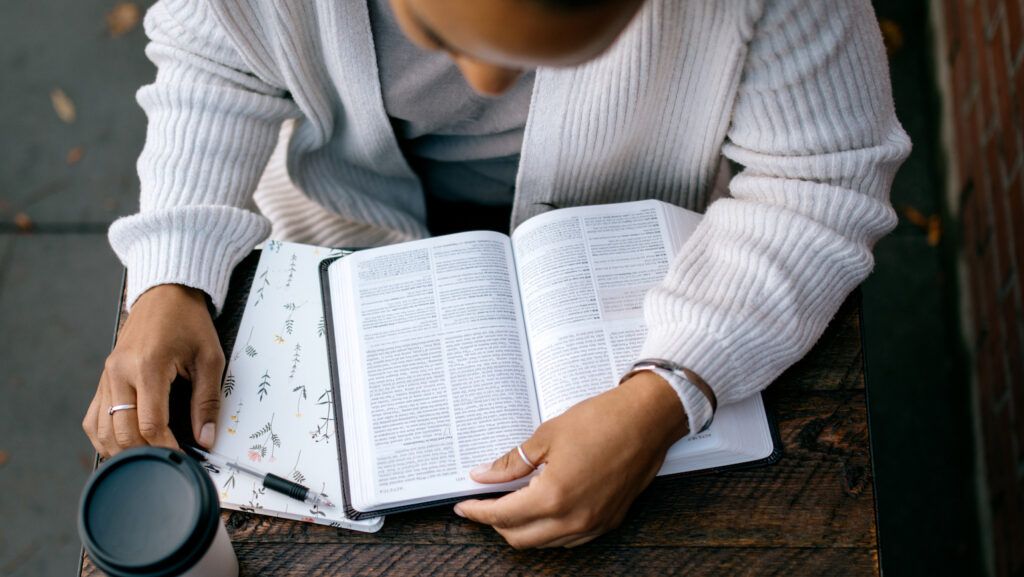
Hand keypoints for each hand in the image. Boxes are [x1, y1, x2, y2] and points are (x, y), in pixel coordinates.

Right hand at [83, 284, 224, 457]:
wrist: (165, 294)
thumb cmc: (189, 322)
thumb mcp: (210, 358)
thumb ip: (207, 400)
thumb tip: (206, 437)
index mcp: (147, 365)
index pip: (149, 423)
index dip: (165, 447)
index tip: (182, 459)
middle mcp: (119, 372)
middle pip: (121, 431)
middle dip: (144, 453)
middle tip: (167, 462)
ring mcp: (107, 375)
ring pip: (102, 429)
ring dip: (122, 450)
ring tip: (148, 458)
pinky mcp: (103, 378)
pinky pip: (93, 417)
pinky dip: (104, 437)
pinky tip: (124, 445)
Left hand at [454, 371, 688, 548]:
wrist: (648, 419)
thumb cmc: (602, 420)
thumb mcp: (547, 436)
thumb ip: (512, 462)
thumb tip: (483, 475)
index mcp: (554, 497)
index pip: (502, 516)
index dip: (477, 512)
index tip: (463, 507)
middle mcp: (574, 519)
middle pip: (520, 538)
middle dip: (496, 524)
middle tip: (485, 503)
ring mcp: (593, 524)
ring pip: (545, 542)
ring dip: (523, 528)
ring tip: (513, 502)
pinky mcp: (609, 521)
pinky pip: (569, 539)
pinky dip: (549, 529)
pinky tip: (543, 507)